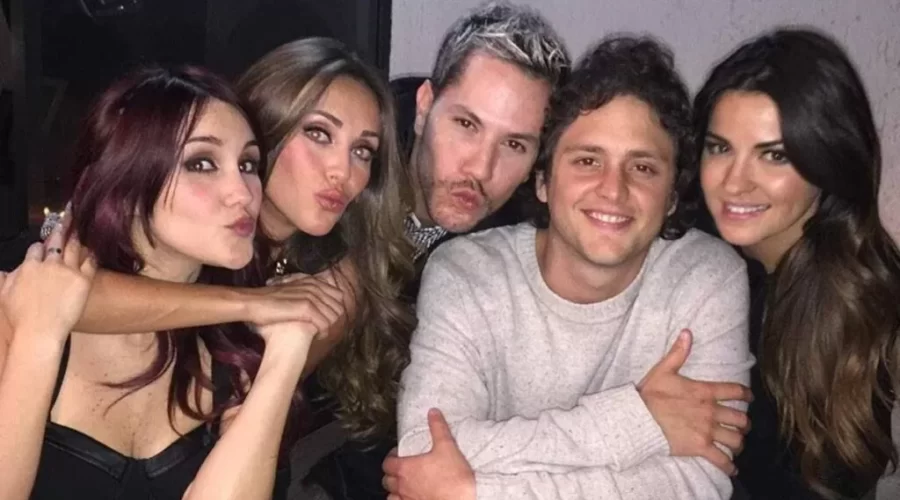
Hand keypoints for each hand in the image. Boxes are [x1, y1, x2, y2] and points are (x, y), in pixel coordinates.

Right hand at [0, 225, 96, 343]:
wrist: (39, 331)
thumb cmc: (21, 317)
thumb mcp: (5, 294)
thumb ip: (8, 278)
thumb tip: (8, 271)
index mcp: (29, 266)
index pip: (37, 248)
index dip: (41, 246)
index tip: (45, 244)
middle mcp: (49, 265)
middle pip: (57, 242)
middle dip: (62, 226)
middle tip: (69, 213)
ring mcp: (67, 272)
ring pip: (74, 248)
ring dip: (78, 235)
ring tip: (81, 225)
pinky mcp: (83, 281)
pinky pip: (90, 263)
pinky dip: (92, 255)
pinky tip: (94, 250)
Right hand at [254, 275, 343, 345]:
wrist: (253, 303)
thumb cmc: (266, 301)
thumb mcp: (289, 291)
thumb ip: (302, 294)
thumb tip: (311, 305)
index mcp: (311, 282)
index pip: (337, 295)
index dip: (334, 308)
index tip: (326, 318)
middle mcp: (313, 287)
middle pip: (338, 305)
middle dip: (334, 319)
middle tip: (324, 328)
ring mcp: (310, 296)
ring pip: (333, 315)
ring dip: (329, 326)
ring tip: (320, 333)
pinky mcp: (306, 307)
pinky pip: (324, 323)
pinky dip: (323, 332)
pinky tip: (317, 336)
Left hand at [382, 409, 474, 499]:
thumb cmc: (452, 478)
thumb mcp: (447, 447)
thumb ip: (438, 428)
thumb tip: (432, 412)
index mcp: (405, 468)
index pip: (388, 462)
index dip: (391, 457)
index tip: (399, 454)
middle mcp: (402, 485)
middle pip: (387, 479)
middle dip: (391, 473)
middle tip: (401, 468)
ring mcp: (406, 499)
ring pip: (390, 495)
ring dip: (394, 489)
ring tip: (403, 485)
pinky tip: (408, 498)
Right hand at [637, 329, 751, 474]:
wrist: (638, 419)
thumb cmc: (649, 395)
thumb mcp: (663, 370)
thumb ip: (678, 352)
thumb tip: (687, 332)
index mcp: (704, 392)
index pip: (735, 391)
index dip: (746, 395)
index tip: (749, 398)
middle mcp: (710, 412)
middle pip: (741, 419)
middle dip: (744, 423)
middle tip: (742, 426)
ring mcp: (707, 431)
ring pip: (736, 440)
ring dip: (738, 443)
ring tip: (736, 445)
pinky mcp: (700, 448)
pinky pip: (722, 460)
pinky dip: (729, 466)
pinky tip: (731, 468)